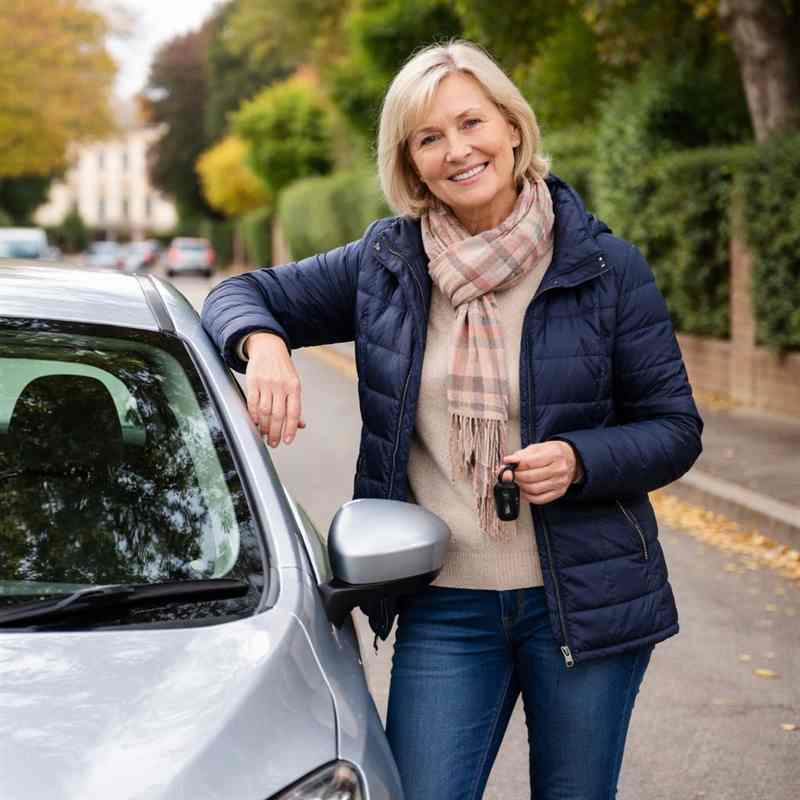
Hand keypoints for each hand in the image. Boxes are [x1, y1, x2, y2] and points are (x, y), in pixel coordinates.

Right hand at [245, 332, 305, 446]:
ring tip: (264, 436)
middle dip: (275, 432)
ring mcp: (266, 383)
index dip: (291, 429)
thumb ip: (295, 405)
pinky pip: (252, 403)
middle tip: (273, 443)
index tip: (287, 441)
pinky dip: (253, 415)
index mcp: (294, 387)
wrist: (268, 347)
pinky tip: (255, 423)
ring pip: (265, 411)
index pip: (294, 412)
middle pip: (278, 415)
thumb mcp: (294, 384)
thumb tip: (300, 425)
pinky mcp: (253, 381)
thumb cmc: (283, 370)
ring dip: (264, 427)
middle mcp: (281, 385)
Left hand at [501, 441, 579, 504]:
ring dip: (520, 487)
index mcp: (554, 454)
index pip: (529, 463)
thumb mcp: (537, 448)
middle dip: (515, 477)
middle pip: (530, 477)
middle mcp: (559, 469)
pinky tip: (523, 490)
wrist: (571, 458)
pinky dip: (527, 497)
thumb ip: (521, 455)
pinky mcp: (559, 492)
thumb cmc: (552, 452)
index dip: (514, 465)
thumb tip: (507, 461)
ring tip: (516, 481)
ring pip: (533, 489)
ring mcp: (560, 482)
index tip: (507, 464)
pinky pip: (539, 499)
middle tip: (510, 474)